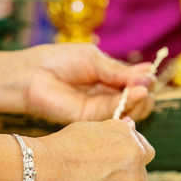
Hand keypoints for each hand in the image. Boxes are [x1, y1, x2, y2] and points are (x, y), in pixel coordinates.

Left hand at [0, 44, 155, 123]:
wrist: (31, 74)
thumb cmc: (59, 61)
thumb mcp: (94, 60)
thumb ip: (118, 71)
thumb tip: (149, 75)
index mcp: (109, 79)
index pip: (137, 84)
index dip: (145, 80)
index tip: (150, 73)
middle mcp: (107, 96)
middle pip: (139, 100)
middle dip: (146, 91)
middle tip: (146, 83)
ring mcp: (100, 109)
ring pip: (132, 111)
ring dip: (142, 99)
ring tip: (142, 88)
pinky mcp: (91, 120)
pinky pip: (116, 115)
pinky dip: (130, 105)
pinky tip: (136, 94)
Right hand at [34, 117, 154, 180]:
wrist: (44, 172)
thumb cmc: (63, 148)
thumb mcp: (94, 128)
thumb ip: (118, 131)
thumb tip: (132, 125)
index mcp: (134, 148)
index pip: (145, 154)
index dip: (129, 159)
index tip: (115, 164)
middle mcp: (137, 172)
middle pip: (137, 180)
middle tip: (93, 180)